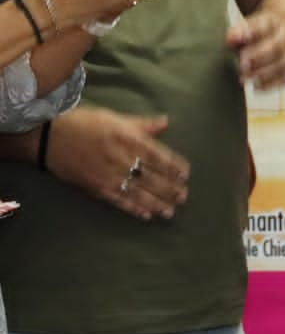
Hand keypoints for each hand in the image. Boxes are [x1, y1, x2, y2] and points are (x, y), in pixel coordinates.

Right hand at [44, 105, 188, 219]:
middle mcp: (121, 159)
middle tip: (183, 197)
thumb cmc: (85, 123)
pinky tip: (146, 215)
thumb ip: (143, 124)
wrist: (50, 137)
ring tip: (170, 211)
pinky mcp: (96, 188)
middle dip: (169, 189)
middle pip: (151, 177)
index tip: (186, 174)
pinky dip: (133, 209)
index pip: (158, 156)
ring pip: (138, 192)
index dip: (174, 166)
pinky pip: (118, 201)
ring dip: (156, 203)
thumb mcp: (116, 118)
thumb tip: (166, 122)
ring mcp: (108, 176)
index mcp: (129, 140)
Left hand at [227, 9, 284, 89]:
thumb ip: (238, 33)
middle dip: (259, 56)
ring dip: (263, 73)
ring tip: (244, 79)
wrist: (282, 32)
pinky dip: (271, 84)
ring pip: (283, 63)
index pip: (263, 25)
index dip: (248, 32)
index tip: (230, 40)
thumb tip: (230, 40)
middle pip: (277, 45)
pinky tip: (256, 87)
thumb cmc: (258, 32)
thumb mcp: (247, 26)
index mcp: (273, 22)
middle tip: (242, 65)